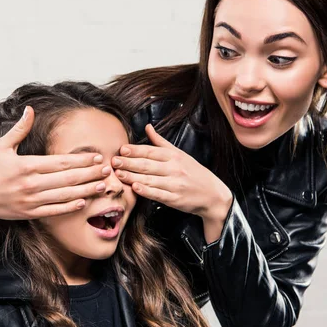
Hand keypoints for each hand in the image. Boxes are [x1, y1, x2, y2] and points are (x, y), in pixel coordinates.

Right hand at [0, 106, 111, 224]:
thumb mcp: (1, 146)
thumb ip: (19, 129)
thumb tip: (30, 109)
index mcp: (25, 165)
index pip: (60, 162)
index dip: (81, 160)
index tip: (97, 156)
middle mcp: (29, 184)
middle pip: (66, 179)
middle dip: (89, 174)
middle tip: (108, 169)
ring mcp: (29, 201)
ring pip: (63, 196)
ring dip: (85, 190)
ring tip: (102, 186)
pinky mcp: (28, 213)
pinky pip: (53, 211)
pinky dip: (69, 207)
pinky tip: (83, 202)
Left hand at [112, 124, 232, 241]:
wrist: (212, 194)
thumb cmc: (193, 172)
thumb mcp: (179, 154)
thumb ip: (161, 142)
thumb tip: (147, 127)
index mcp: (173, 156)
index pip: (151, 151)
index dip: (135, 150)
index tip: (121, 149)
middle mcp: (174, 169)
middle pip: (147, 165)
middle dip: (129, 163)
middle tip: (114, 161)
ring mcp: (174, 184)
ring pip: (150, 179)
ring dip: (132, 177)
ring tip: (118, 175)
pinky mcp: (175, 199)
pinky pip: (158, 194)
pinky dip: (146, 191)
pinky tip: (135, 188)